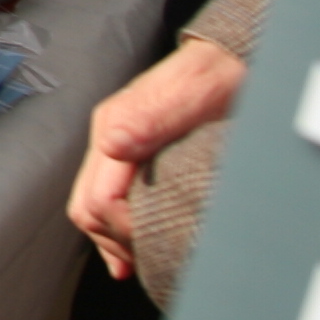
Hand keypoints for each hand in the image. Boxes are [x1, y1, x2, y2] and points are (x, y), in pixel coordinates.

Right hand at [68, 32, 248, 281]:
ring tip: (140, 260)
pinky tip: (131, 250)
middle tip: (146, 258)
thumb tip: (112, 145)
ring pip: (93, 209)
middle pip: (87, 209)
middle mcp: (109, 140)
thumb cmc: (217, 75)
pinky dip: (116, 231)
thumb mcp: (190, 94)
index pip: (98, 200)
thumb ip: (149, 118)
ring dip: (113, 239)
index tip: (156, 238)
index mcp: (114, 127)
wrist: (233, 59)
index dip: (125, 228)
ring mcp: (118, 150)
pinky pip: (109, 201)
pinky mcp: (133, 157)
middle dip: (113, 240)